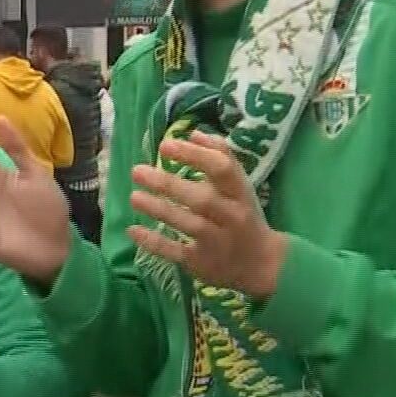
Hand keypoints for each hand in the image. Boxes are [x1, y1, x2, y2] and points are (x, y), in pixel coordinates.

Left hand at [127, 133, 288, 298]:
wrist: (262, 264)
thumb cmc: (242, 215)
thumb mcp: (239, 186)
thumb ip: (220, 158)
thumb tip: (194, 133)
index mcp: (241, 194)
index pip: (223, 170)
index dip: (195, 155)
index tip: (166, 145)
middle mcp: (232, 217)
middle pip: (202, 199)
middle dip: (169, 184)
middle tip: (137, 171)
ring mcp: (218, 242)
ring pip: (188, 224)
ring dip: (159, 210)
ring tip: (133, 197)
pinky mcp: (202, 263)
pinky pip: (176, 252)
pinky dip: (154, 243)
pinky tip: (133, 230)